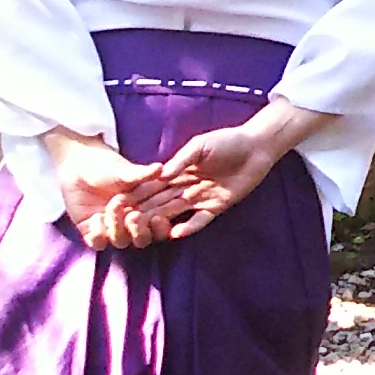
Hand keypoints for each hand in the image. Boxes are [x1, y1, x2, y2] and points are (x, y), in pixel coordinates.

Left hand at [43, 130, 168, 250]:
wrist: (78, 167)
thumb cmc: (107, 166)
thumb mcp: (125, 170)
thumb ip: (142, 173)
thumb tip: (160, 168)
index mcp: (146, 210)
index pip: (159, 225)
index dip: (162, 226)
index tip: (158, 217)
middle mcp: (130, 224)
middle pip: (143, 240)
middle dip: (140, 232)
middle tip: (134, 215)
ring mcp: (111, 230)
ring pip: (121, 241)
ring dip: (118, 228)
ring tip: (114, 206)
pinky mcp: (92, 233)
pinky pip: (98, 243)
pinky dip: (98, 233)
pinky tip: (96, 217)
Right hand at [142, 102, 335, 240]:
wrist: (257, 146)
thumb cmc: (227, 141)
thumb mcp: (200, 145)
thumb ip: (181, 159)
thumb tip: (161, 173)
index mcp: (178, 172)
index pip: (153, 185)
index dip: (137, 194)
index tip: (118, 202)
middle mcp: (186, 187)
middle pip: (160, 201)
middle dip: (142, 211)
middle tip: (124, 222)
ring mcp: (200, 198)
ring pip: (175, 212)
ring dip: (160, 221)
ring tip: (143, 230)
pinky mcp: (217, 206)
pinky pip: (200, 219)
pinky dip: (188, 226)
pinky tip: (175, 233)